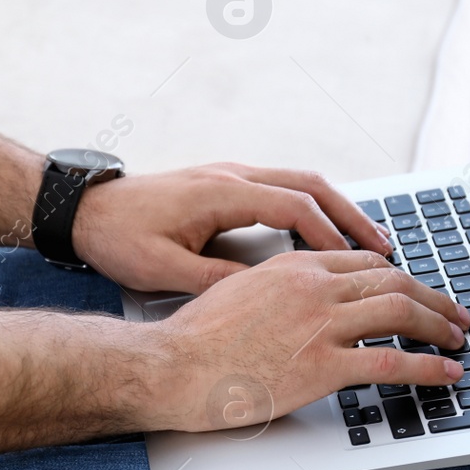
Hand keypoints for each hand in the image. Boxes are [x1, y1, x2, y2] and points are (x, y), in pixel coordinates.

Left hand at [71, 163, 393, 293]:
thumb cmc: (117, 238)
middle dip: (352, 215)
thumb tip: (265, 295)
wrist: (83, 210)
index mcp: (220, 193)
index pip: (293, 206)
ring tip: (369, 243)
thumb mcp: (164, 270)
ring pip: (300, 182)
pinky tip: (325, 235)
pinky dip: (312, 208)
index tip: (361, 262)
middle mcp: (231, 175)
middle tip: (387, 248)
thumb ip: (216, 282)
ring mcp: (229, 175)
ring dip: (337, 208)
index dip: (331, 235)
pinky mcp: (223, 184)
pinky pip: (282, 189)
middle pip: (310, 185)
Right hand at [147, 250, 469, 432]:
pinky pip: (391, 360)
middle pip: (392, 280)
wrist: (172, 366)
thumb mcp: (236, 292)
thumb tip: (293, 304)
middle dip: (432, 296)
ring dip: (438, 325)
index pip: (363, 262)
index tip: (414, 289)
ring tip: (457, 339)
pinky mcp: (323, 365)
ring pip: (400, 311)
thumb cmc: (194, 339)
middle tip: (453, 313)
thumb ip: (274, 290)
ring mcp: (320, 325)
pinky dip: (428, 367)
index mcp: (292, 268)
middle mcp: (313, 287)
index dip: (398, 275)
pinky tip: (446, 373)